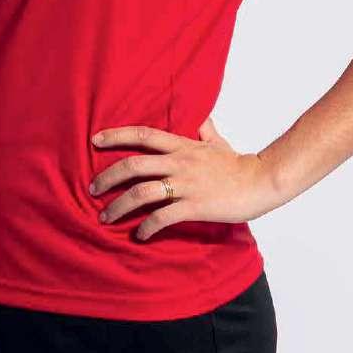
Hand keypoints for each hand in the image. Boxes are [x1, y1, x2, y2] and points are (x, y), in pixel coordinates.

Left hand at [89, 116, 273, 239]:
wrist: (260, 181)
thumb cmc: (237, 164)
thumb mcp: (217, 142)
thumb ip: (204, 129)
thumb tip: (202, 117)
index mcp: (182, 145)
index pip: (142, 135)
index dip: (116, 135)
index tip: (94, 140)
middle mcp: (179, 162)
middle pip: (133, 165)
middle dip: (107, 177)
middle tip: (92, 189)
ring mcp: (185, 185)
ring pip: (141, 193)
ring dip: (118, 206)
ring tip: (105, 217)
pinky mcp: (193, 206)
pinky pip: (162, 217)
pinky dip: (147, 227)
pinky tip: (140, 235)